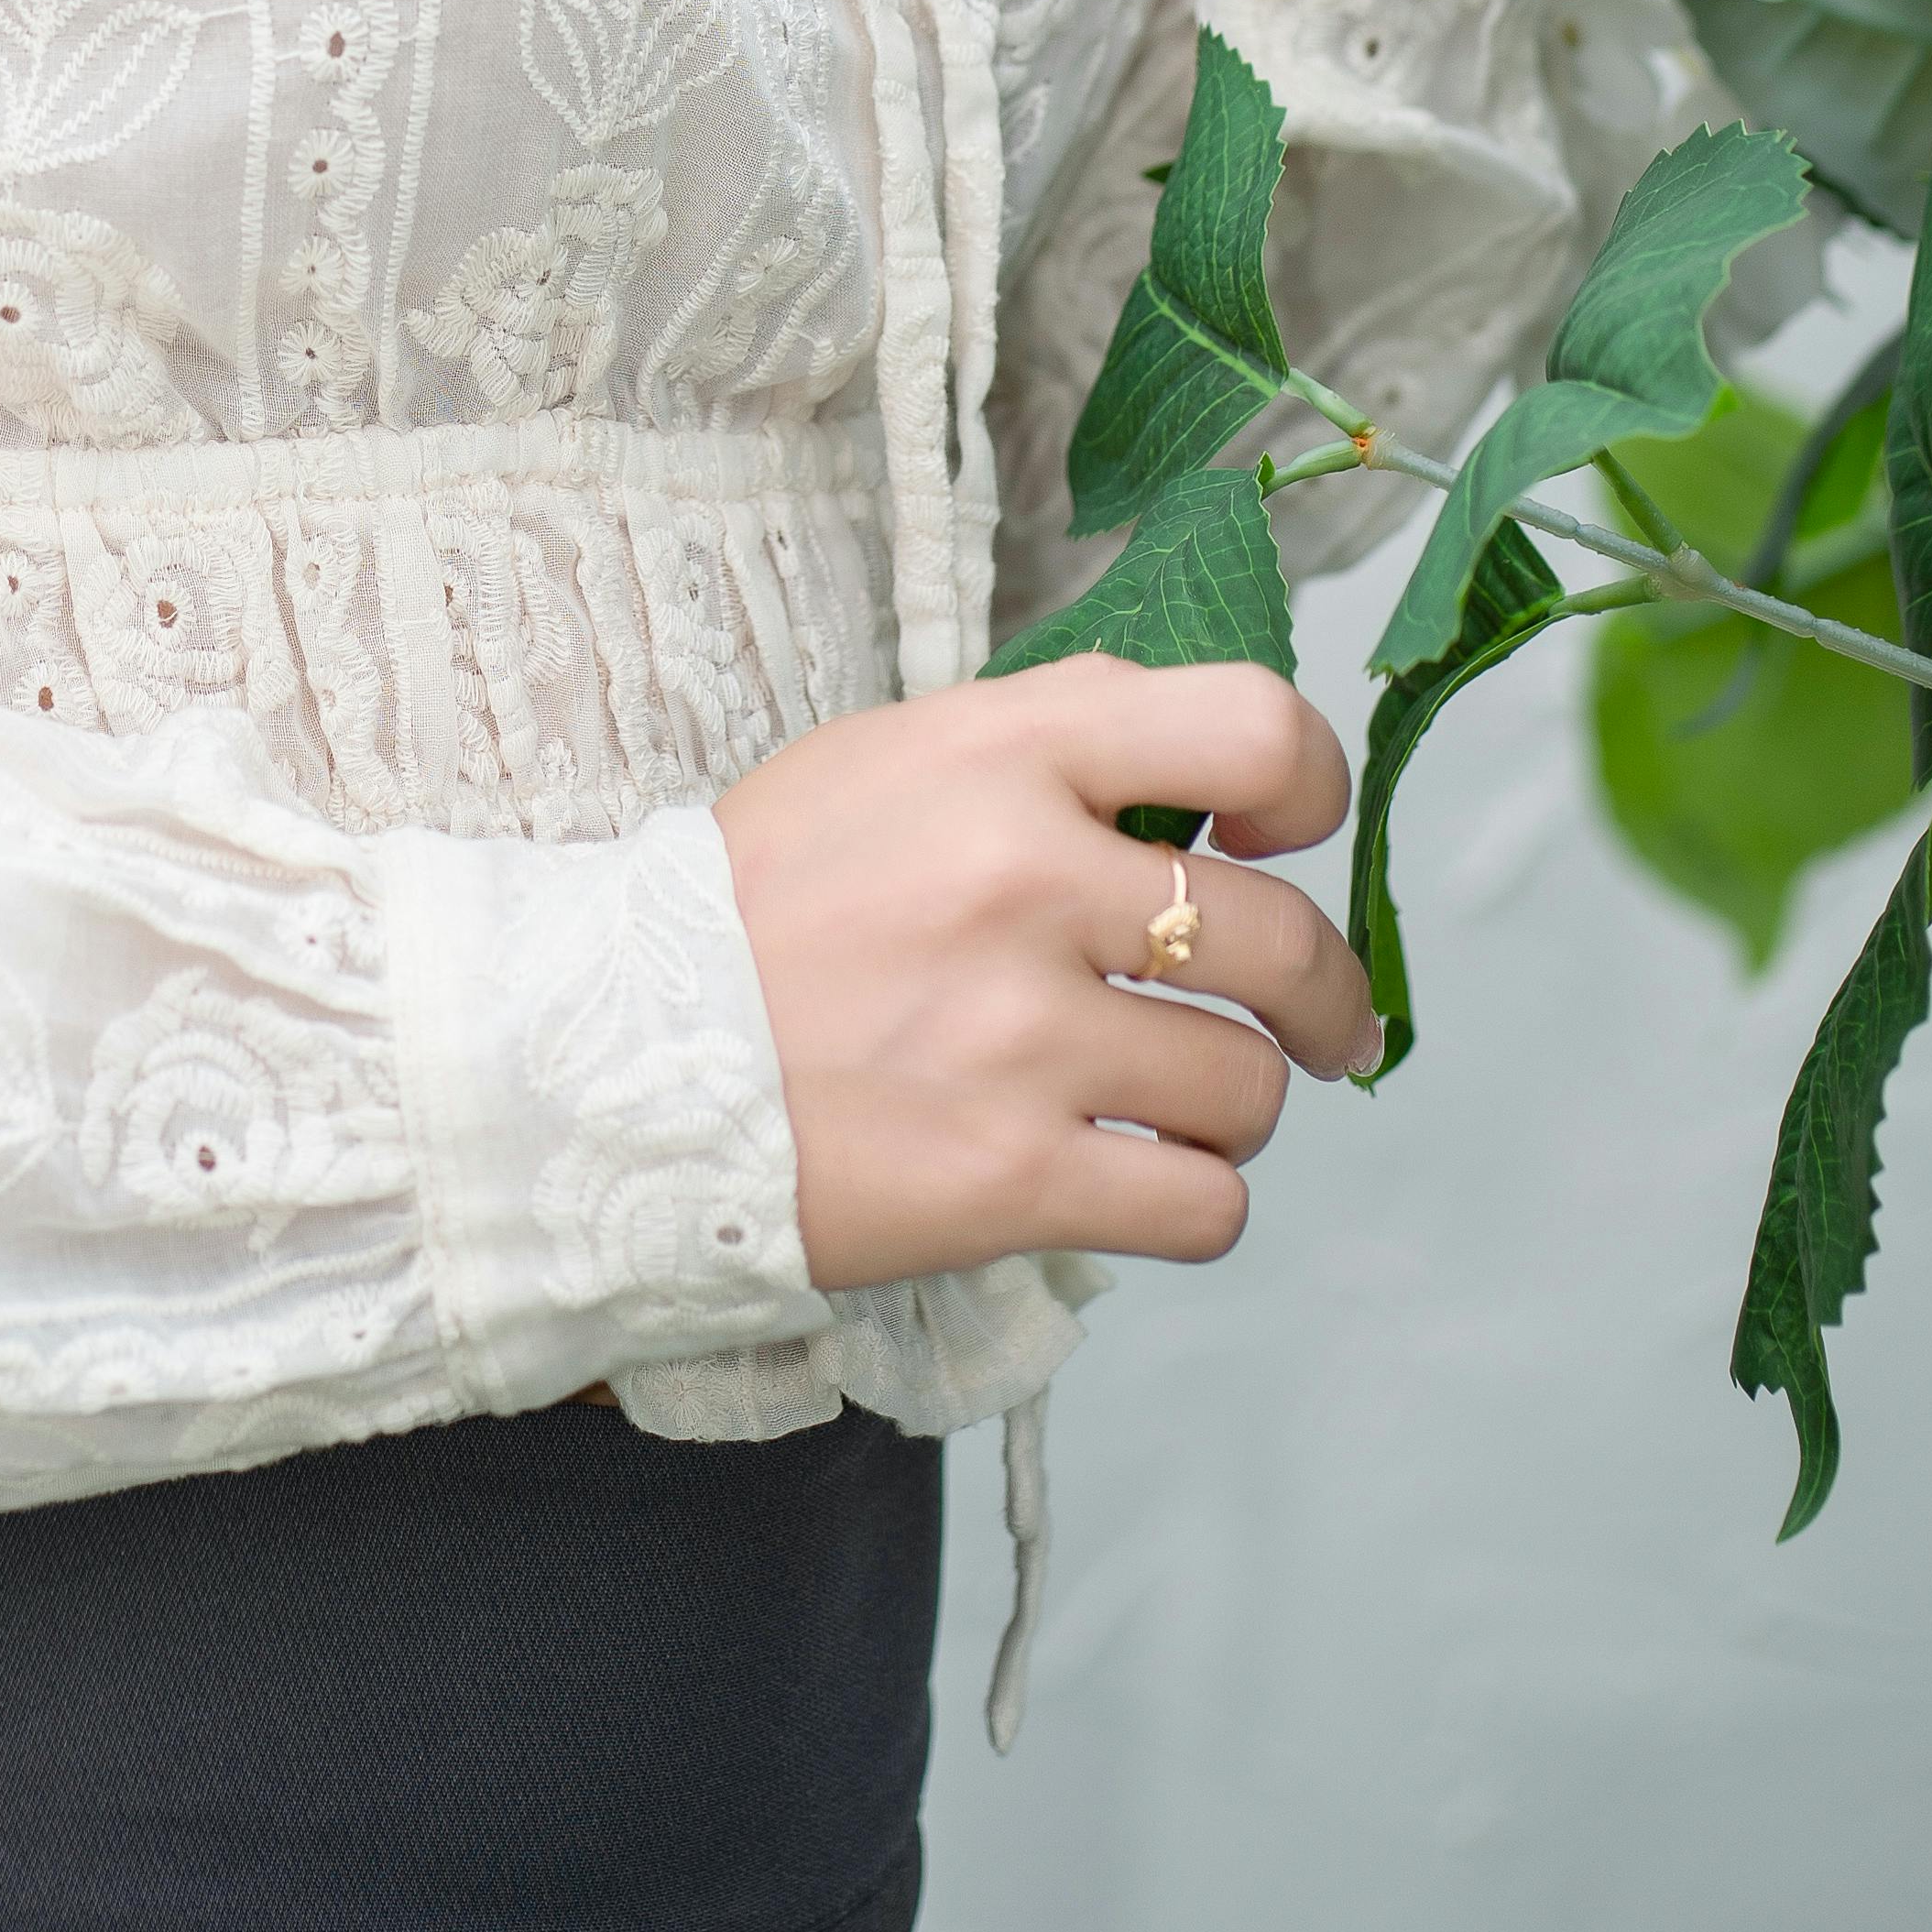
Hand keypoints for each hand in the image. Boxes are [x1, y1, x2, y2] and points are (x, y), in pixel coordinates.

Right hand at [711, 660, 1372, 1285]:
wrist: (608, 1059)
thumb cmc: (757, 906)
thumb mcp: (889, 760)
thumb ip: (1047, 737)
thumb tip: (1208, 758)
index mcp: (999, 755)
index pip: (1250, 725)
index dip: (1307, 786)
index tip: (1281, 837)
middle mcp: (1025, 880)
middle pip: (1282, 939)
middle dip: (1323, 996)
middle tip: (1318, 1025)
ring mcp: (1022, 1038)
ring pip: (1250, 1088)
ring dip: (1230, 1104)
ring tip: (1168, 1104)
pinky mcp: (1009, 1180)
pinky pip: (1204, 1207)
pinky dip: (1189, 1200)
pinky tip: (1131, 1179)